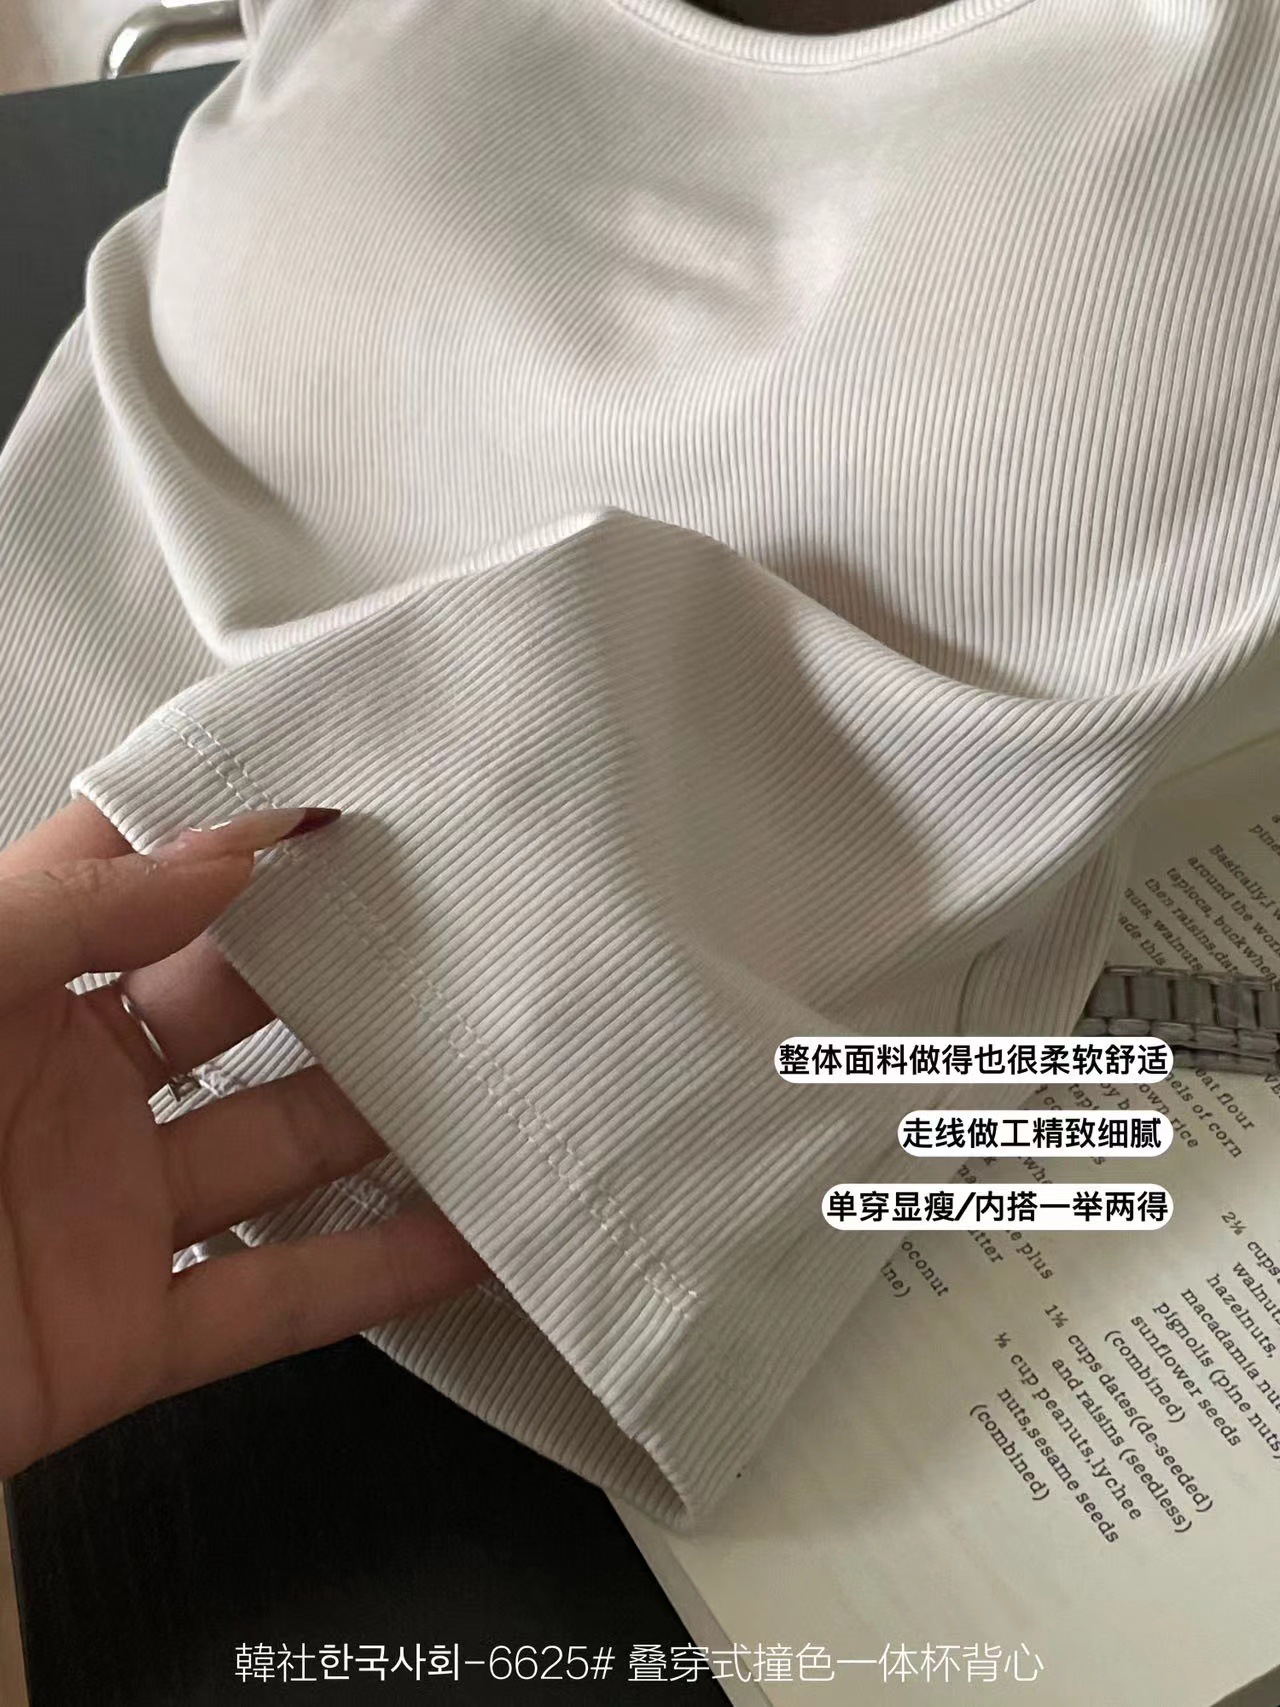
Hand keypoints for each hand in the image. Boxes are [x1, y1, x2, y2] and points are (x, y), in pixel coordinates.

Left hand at [0, 796, 488, 1478]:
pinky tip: (471, 1235)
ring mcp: (102, 1214)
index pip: (134, 876)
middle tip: (460, 922)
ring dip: (390, 1115)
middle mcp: (61, 1088)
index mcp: (1, 986)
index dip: (233, 828)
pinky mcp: (126, 1338)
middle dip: (342, 964)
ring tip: (500, 1063)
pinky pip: (276, 1302)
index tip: (351, 797)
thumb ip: (71, 914)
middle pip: (240, 1007)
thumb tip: (231, 849)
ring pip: (280, 1148)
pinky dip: (379, 1274)